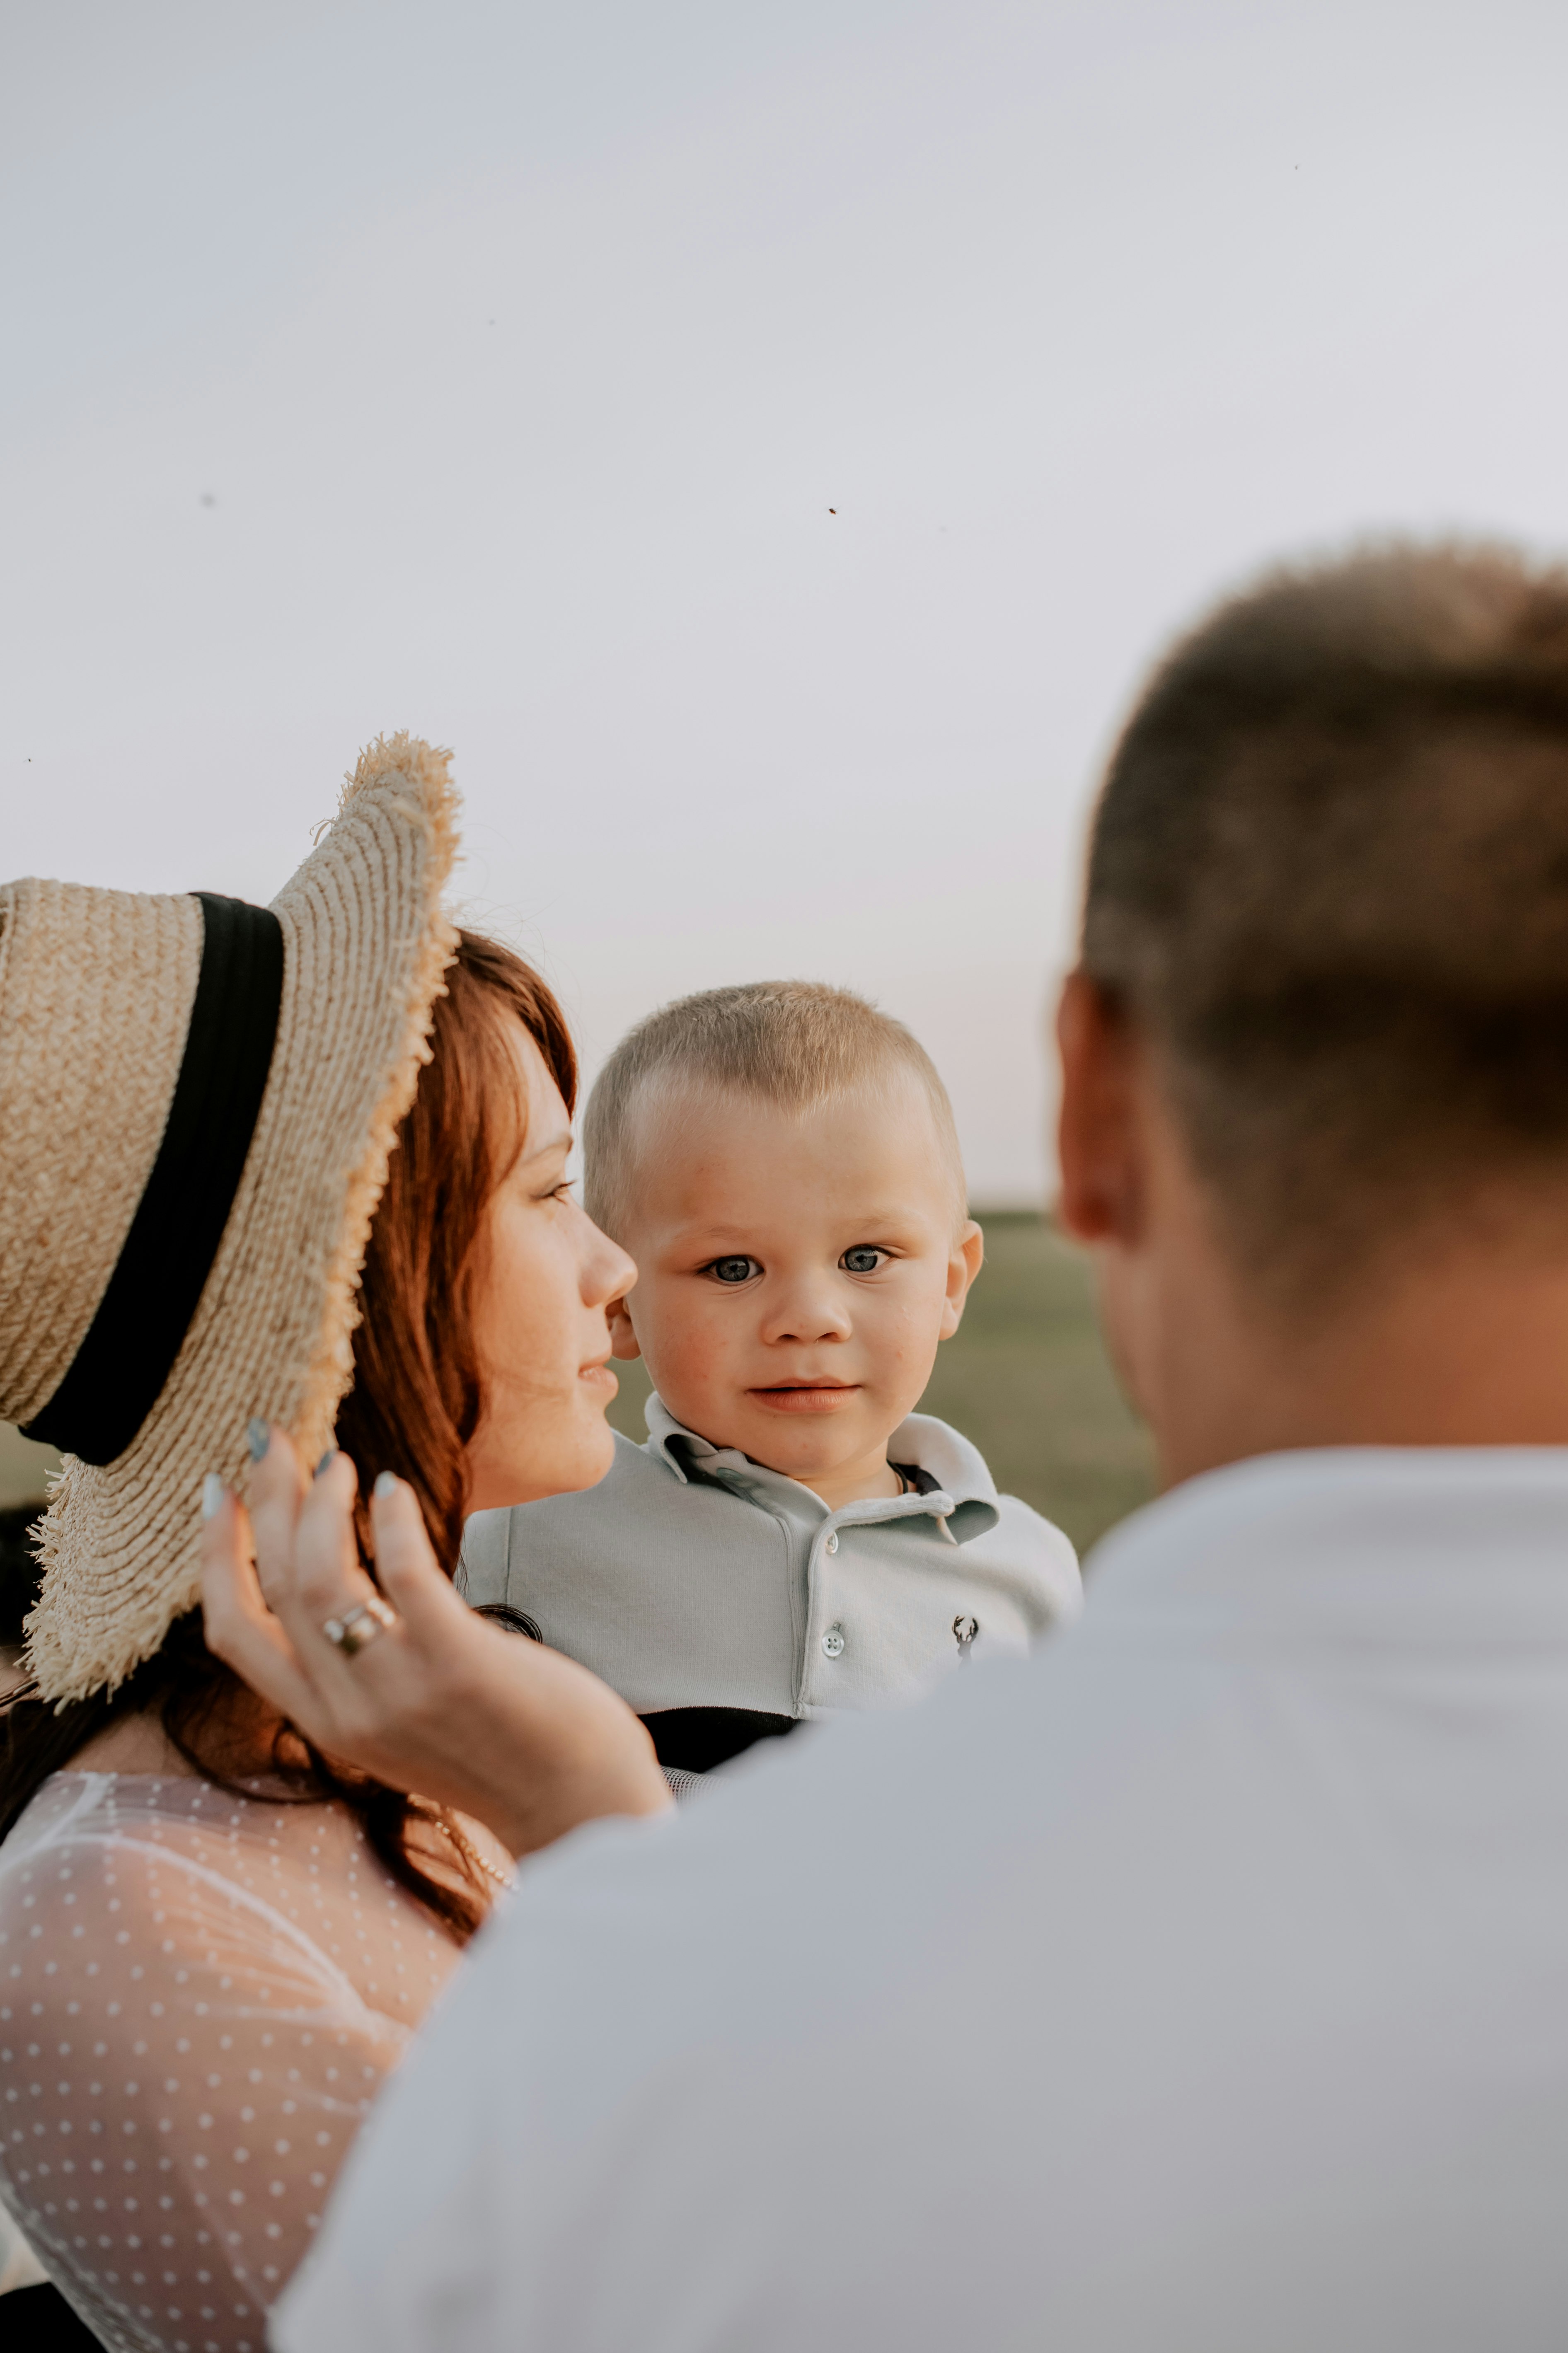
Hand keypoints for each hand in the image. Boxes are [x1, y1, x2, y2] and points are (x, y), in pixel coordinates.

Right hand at [200, 1429, 671, 1857]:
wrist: (577, 1804)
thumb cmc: (501, 1747)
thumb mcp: (402, 1723)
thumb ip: (361, 1669)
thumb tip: (345, 1580)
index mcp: (325, 1723)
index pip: (233, 1633)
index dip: (216, 1556)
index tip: (218, 1492)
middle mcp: (347, 1712)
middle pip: (272, 1588)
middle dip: (263, 1503)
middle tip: (273, 1442)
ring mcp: (399, 1691)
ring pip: (319, 1579)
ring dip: (320, 1506)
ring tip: (339, 1462)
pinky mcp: (458, 1665)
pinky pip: (405, 1577)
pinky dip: (391, 1523)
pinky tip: (392, 1486)